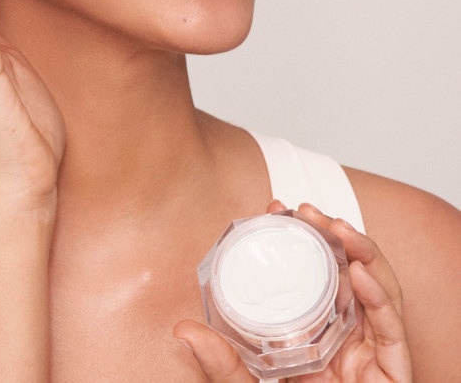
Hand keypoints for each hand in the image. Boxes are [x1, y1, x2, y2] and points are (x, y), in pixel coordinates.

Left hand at [173, 200, 412, 381]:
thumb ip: (222, 363)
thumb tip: (182, 329)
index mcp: (318, 333)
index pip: (313, 274)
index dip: (299, 238)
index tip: (276, 209)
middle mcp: (348, 336)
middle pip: (348, 274)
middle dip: (333, 236)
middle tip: (307, 210)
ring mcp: (373, 353)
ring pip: (378, 292)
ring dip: (363, 254)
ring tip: (339, 228)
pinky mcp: (394, 375)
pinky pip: (393, 333)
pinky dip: (380, 300)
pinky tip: (360, 274)